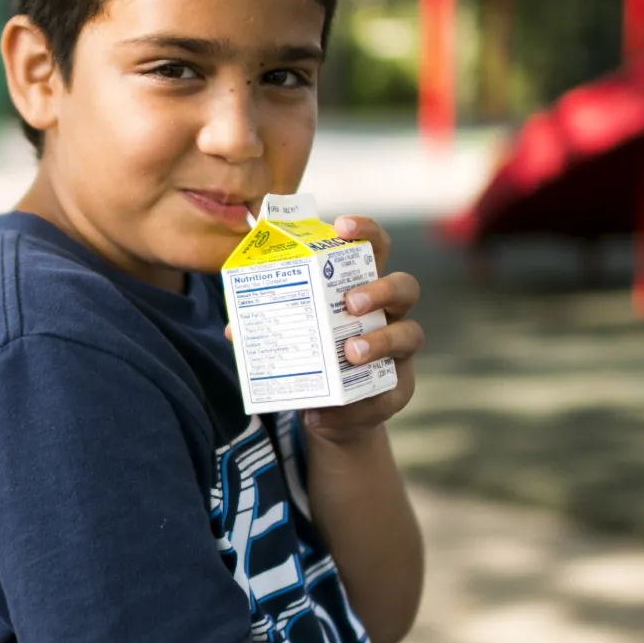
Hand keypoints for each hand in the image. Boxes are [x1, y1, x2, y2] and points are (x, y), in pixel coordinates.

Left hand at [227, 215, 422, 444]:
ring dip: (381, 342)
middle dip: (380, 290)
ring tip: (350, 353)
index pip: (375, 248)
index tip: (342, 226)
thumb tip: (232, 328)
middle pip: (405, 286)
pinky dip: (355, 407)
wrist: (328, 410)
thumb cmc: (311, 355)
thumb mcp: (291, 336)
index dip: (365, 232)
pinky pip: (389, 394)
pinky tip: (321, 415)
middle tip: (351, 303)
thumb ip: (267, 326)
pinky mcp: (398, 389)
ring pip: (411, 335)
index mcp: (363, 286)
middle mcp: (390, 313)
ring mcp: (399, 351)